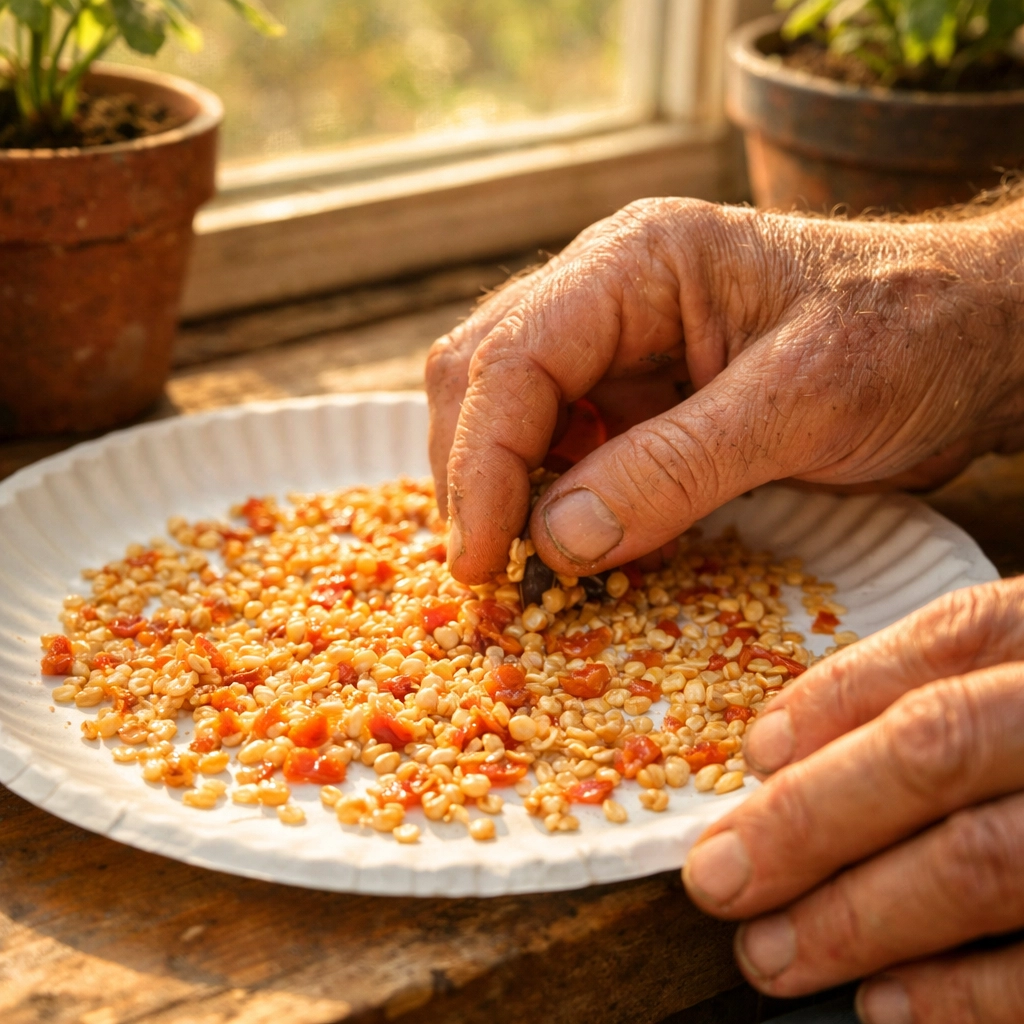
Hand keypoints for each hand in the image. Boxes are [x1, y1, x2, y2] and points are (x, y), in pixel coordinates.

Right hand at [426, 197, 1023, 583]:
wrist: (973, 336)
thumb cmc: (908, 338)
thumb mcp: (802, 402)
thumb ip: (676, 467)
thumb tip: (558, 541)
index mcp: (636, 261)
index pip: (513, 357)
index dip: (482, 464)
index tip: (484, 563)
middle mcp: (606, 291)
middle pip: (481, 376)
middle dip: (474, 475)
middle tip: (494, 574)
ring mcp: (616, 344)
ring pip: (504, 411)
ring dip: (501, 490)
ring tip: (525, 563)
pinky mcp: (636, 394)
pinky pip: (558, 444)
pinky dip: (547, 499)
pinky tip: (572, 542)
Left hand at [682, 578, 1023, 1023]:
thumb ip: (940, 682)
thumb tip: (783, 743)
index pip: (942, 646)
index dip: (832, 701)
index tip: (749, 756)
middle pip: (938, 749)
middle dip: (812, 820)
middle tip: (719, 880)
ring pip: (989, 860)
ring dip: (862, 918)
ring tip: (771, 955)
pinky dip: (968, 994)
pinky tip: (884, 1008)